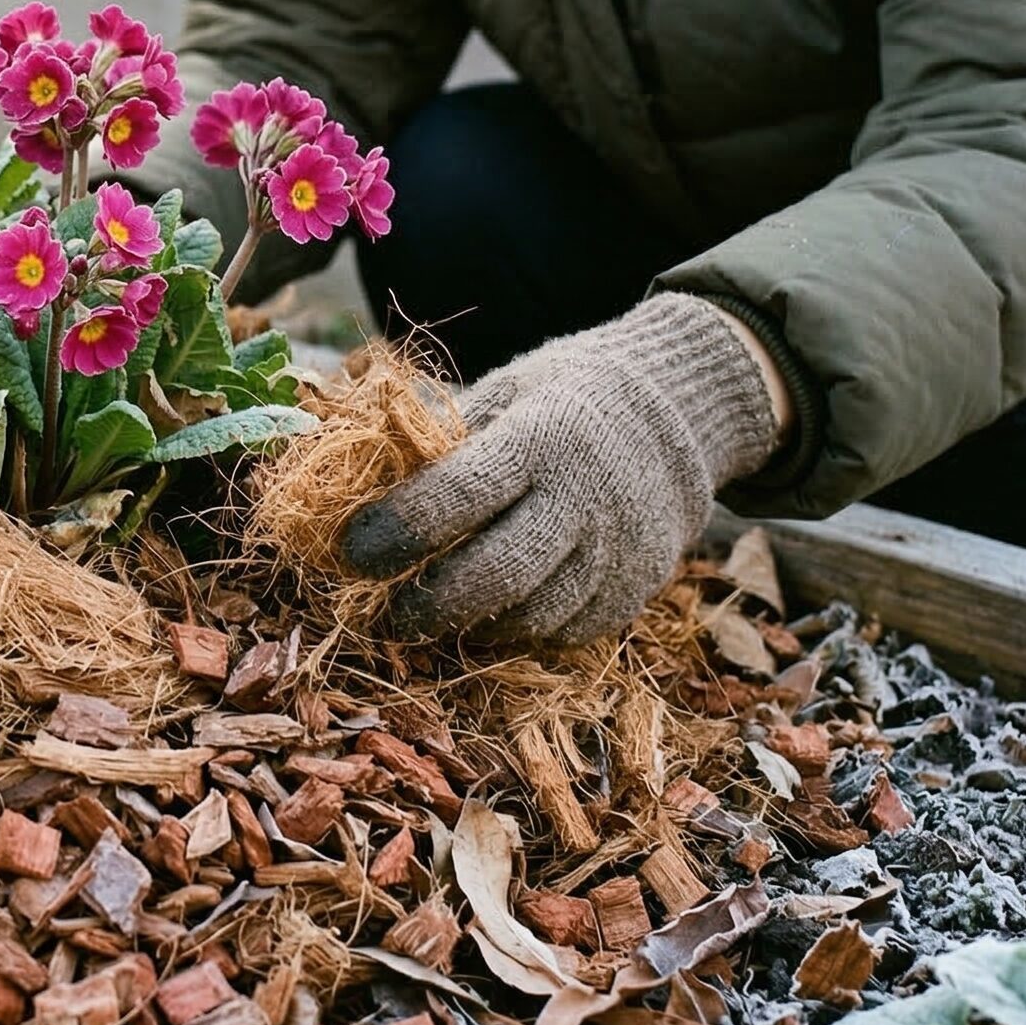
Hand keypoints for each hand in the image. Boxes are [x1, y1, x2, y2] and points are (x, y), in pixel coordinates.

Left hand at [342, 293, 782, 644]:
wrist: (674, 413)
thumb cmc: (560, 400)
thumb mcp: (503, 392)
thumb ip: (441, 441)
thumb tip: (355, 482)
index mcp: (540, 437)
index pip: (459, 493)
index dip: (397, 530)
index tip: (350, 551)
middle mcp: (584, 499)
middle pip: (496, 574)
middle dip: (428, 604)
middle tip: (384, 612)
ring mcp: (616, 551)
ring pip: (530, 617)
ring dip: (470, 624)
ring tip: (431, 611)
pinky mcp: (636, 589)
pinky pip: (565, 632)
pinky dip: (518, 629)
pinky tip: (490, 612)